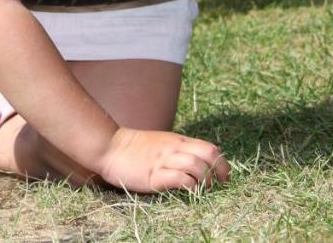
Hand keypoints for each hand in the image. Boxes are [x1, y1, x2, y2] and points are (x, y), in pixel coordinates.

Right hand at [92, 127, 229, 192]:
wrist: (109, 147)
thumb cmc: (135, 148)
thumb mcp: (161, 143)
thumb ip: (178, 150)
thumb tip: (198, 162)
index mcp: (178, 141)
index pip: (210, 148)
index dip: (222, 164)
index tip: (223, 178)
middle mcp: (174, 149)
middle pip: (208, 155)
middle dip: (218, 172)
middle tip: (217, 185)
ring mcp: (164, 162)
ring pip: (196, 167)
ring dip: (204, 181)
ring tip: (201, 190)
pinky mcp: (153, 176)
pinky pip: (180, 179)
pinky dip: (189, 186)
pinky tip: (187, 191)